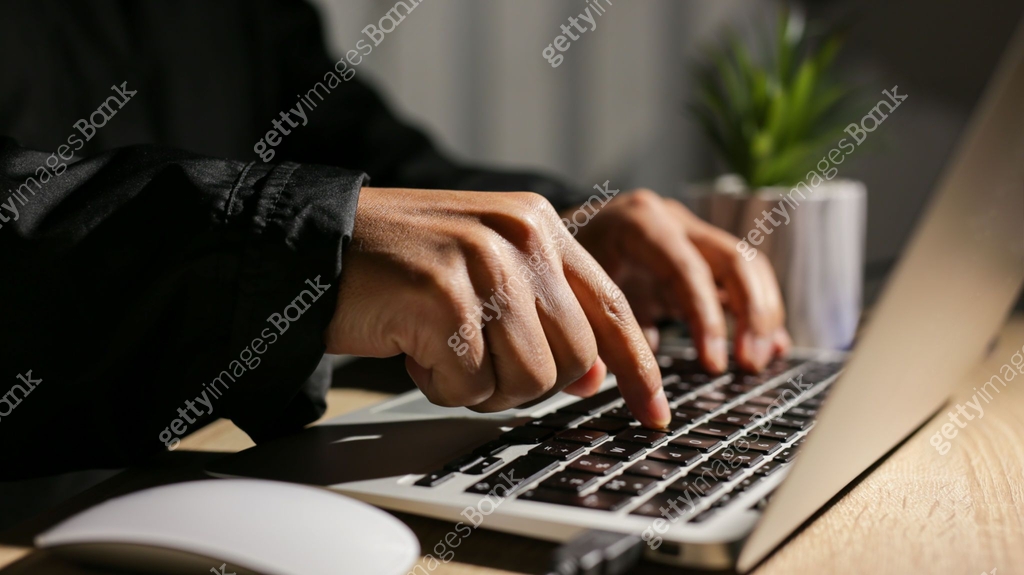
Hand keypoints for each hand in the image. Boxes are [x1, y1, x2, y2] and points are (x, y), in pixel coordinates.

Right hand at [325, 187, 670, 428]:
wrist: (320, 245)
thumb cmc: (404, 265)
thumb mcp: (488, 268)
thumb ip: (546, 311)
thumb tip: (593, 377)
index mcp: (540, 225)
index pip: (613, 307)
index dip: (638, 368)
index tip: (652, 411)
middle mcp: (521, 236)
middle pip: (573, 359)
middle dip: (526, 381)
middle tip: (475, 360)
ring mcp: (483, 264)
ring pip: (528, 381)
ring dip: (479, 384)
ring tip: (439, 347)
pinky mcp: (443, 298)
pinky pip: (469, 386)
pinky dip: (438, 384)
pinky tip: (411, 348)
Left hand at [571, 189, 790, 372]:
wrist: (551, 233)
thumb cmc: (558, 268)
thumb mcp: (569, 293)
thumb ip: (594, 333)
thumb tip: (612, 384)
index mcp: (638, 222)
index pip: (686, 269)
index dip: (705, 320)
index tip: (712, 367)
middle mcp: (672, 220)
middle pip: (733, 258)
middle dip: (748, 314)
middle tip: (746, 366)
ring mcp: (690, 233)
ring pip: (748, 265)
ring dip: (761, 314)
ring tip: (757, 362)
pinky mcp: (699, 254)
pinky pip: (741, 279)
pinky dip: (757, 312)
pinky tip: (770, 348)